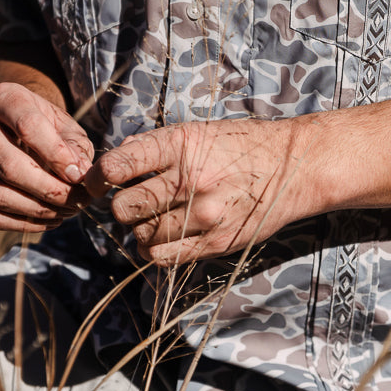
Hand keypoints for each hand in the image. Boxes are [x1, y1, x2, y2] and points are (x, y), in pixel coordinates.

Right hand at [0, 82, 94, 231]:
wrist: (18, 128)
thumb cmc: (48, 128)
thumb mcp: (67, 128)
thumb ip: (75, 148)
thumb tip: (78, 176)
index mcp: (4, 99)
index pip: (28, 127)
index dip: (57, 155)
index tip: (80, 175)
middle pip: (9, 166)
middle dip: (49, 189)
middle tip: (78, 201)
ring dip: (37, 210)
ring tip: (68, 211)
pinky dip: (23, 223)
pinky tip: (50, 220)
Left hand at [92, 119, 313, 265]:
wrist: (292, 167)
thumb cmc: (240, 146)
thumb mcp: (198, 132)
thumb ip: (154, 147)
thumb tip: (112, 165)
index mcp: (181, 144)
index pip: (119, 166)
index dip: (98, 178)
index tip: (97, 183)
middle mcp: (191, 180)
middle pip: (124, 207)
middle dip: (121, 207)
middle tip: (132, 203)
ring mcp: (205, 215)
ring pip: (142, 235)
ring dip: (141, 229)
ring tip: (156, 218)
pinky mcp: (216, 243)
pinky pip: (163, 257)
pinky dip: (155, 249)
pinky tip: (164, 237)